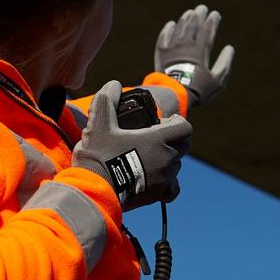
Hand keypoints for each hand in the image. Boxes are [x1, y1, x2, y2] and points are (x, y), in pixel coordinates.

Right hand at [72, 81, 192, 209]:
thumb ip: (107, 100)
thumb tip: (114, 84)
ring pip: (176, 165)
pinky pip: (173, 187)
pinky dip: (167, 182)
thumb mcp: (99, 124)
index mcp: (158, 139)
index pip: (184, 127)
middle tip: (152, 138)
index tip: (162, 123)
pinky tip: (154, 178)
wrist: (95, 189)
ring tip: (147, 158)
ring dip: (167, 159)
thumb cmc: (99, 155)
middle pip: (183, 145)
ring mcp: (166, 178)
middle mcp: (167, 158)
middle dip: (173, 139)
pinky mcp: (159, 195)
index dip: (176, 122)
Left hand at [153, 4, 233, 106]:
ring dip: (185, 19)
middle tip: (202, 8)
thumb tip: (230, 48)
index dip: (212, 21)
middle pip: (192, 26)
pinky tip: (171, 24)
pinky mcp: (161, 53)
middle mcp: (186, 46)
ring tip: (189, 12)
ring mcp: (172, 48)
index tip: (215, 14)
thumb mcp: (218, 79)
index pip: (207, 30)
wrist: (173, 95)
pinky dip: (168, 30)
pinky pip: (164, 37)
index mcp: (200, 51)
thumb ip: (224, 63)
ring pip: (179, 29)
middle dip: (198, 15)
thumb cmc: (199, 90)